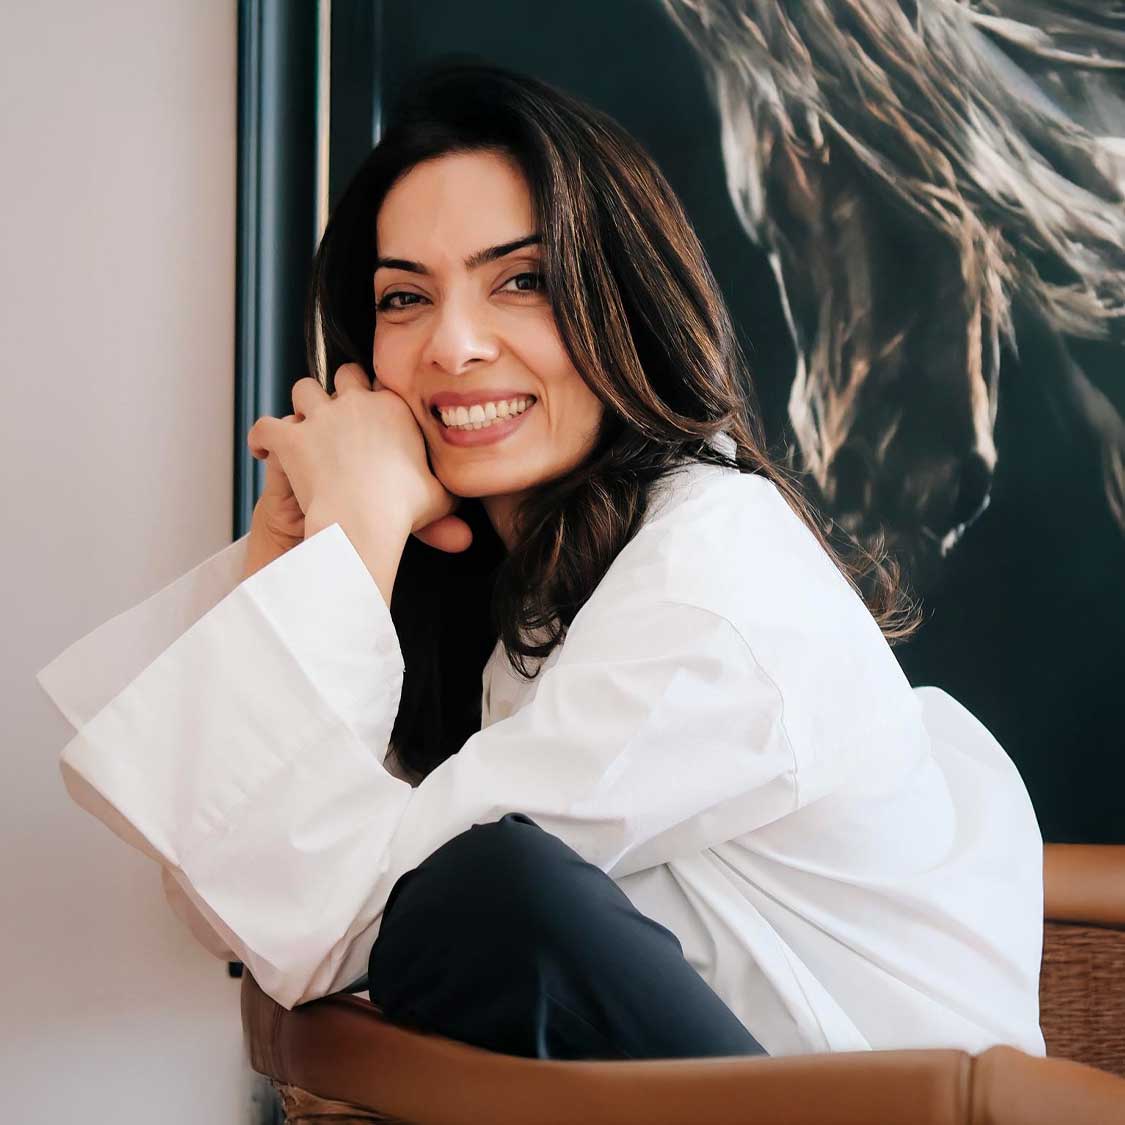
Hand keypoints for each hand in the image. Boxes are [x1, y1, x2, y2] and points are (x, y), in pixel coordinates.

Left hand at [246, 363, 472, 554]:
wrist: (365, 519)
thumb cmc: (404, 509)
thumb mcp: (441, 494)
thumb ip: (451, 486)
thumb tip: (468, 489)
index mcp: (393, 407)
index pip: (383, 384)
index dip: (378, 397)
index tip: (375, 413)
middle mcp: (356, 402)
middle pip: (344, 375)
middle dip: (341, 389)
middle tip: (339, 413)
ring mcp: (320, 416)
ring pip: (303, 389)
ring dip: (303, 404)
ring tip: (303, 424)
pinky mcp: (290, 438)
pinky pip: (266, 425)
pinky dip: (262, 437)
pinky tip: (262, 449)